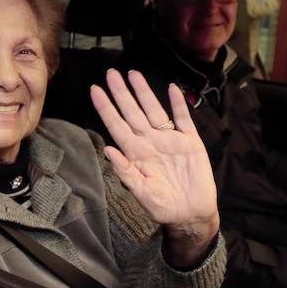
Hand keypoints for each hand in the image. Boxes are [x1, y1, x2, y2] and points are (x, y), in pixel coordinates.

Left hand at [90, 69, 218, 266]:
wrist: (192, 215)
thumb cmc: (164, 207)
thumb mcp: (142, 193)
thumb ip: (125, 172)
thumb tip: (108, 150)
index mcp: (136, 154)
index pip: (117, 125)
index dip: (106, 108)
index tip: (95, 90)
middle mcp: (150, 142)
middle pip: (132, 112)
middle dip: (121, 93)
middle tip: (111, 73)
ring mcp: (170, 140)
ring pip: (154, 110)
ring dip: (144, 92)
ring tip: (134, 74)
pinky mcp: (190, 142)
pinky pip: (183, 119)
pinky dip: (178, 104)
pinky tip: (172, 88)